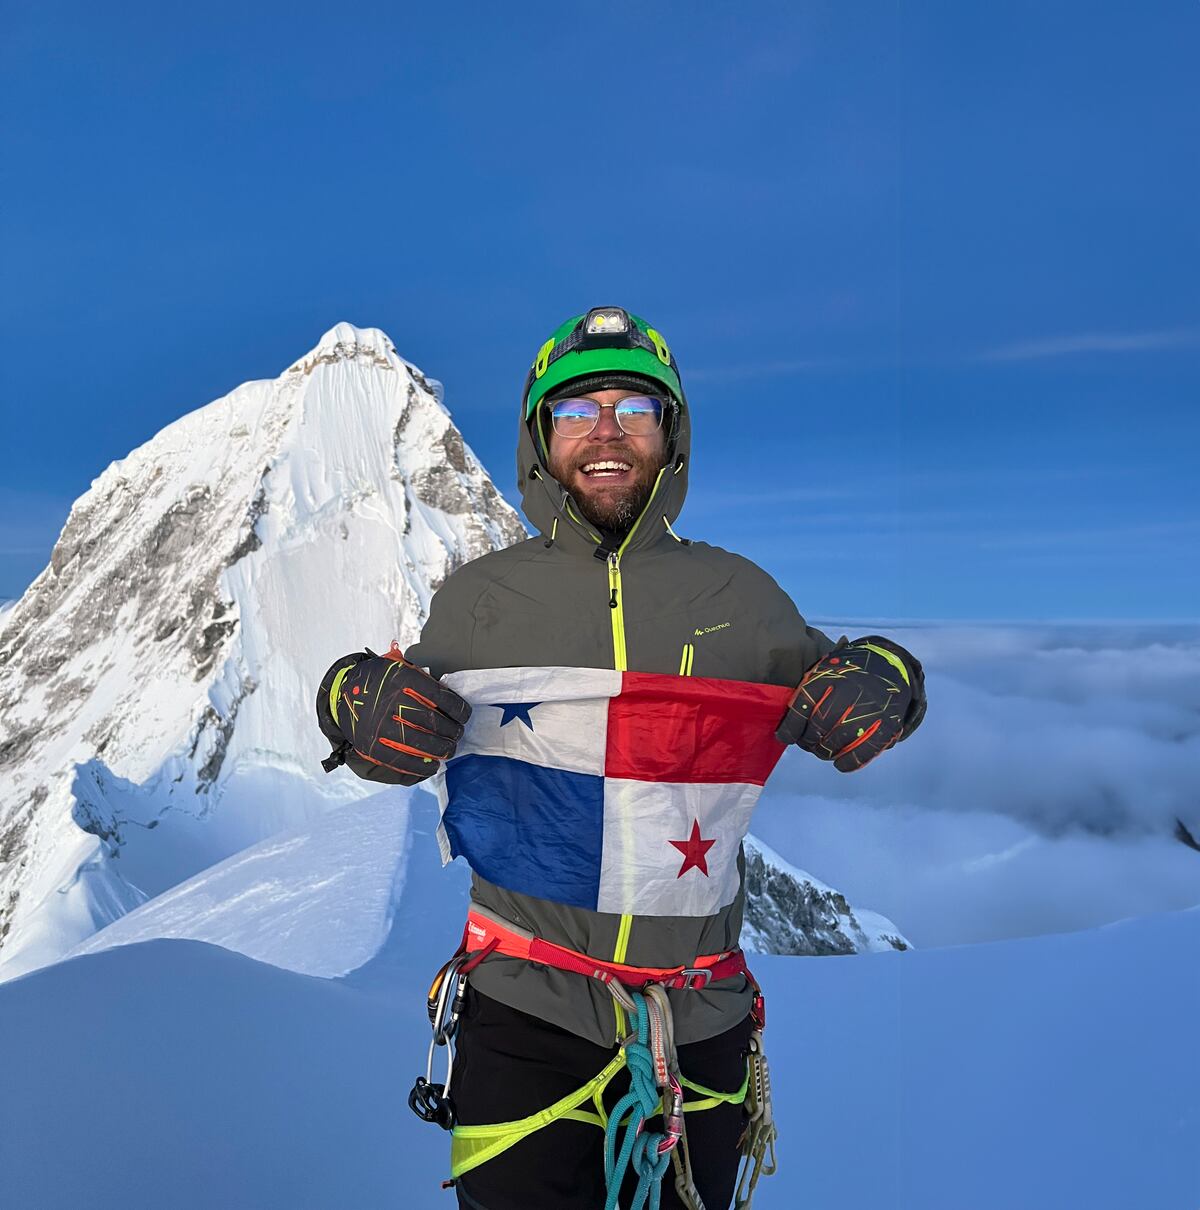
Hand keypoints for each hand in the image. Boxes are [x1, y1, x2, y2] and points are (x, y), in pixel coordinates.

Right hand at [316, 643, 471, 784]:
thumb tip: (452, 704)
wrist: (342, 693)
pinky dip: (421, 767)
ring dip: (441, 749)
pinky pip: (401, 761)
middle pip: (432, 722)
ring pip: (420, 743)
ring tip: (449, 749)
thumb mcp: (400, 667)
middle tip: (457, 734)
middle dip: (452, 731)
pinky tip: (433, 765)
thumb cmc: (380, 681)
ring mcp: (378, 725)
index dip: (458, 709)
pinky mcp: (371, 746)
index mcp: (400, 678)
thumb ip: (424, 681)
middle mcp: (388, 701)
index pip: (440, 697)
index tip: (465, 715)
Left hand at [775, 635, 924, 772]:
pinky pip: (860, 754)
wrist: (889, 667)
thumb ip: (806, 693)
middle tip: (807, 743)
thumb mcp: (824, 670)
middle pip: (816, 729)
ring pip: (835, 744)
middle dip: (807, 742)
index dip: (790, 728)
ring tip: (823, 749)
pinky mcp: (884, 728)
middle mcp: (846, 694)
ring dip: (824, 752)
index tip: (785, 737)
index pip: (801, 708)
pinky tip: (840, 761)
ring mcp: (866, 712)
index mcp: (827, 678)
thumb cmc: (847, 674)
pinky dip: (846, 762)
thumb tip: (785, 726)